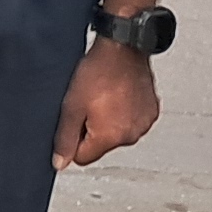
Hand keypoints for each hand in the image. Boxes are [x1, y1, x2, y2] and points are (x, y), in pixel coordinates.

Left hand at [52, 39, 158, 169]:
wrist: (124, 47)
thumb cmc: (99, 71)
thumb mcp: (72, 105)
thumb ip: (65, 138)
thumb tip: (60, 163)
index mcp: (111, 137)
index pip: (83, 158)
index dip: (74, 140)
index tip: (77, 119)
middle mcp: (131, 135)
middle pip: (101, 146)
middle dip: (92, 130)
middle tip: (90, 104)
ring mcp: (144, 123)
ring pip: (117, 134)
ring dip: (110, 121)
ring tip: (106, 97)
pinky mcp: (151, 111)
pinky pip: (132, 121)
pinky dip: (125, 112)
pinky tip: (119, 95)